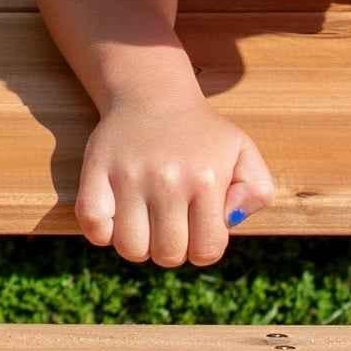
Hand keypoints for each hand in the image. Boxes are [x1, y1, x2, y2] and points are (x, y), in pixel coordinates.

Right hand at [74, 98, 272, 267]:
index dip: (203, 248)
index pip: (207, 250)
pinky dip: (103, 233)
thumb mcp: (243, 153)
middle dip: (172, 250)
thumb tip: (231, 220)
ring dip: (138, 245)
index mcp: (207, 179)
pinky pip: (93, 225)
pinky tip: (117, 218)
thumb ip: (256, 191)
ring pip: (130, 247)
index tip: (197, 230)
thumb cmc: (201, 135)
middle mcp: (168, 179)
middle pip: (168, 254)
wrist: (153, 96)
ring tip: (145, 223)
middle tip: (171, 226)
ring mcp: (129, 175)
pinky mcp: (96, 171)